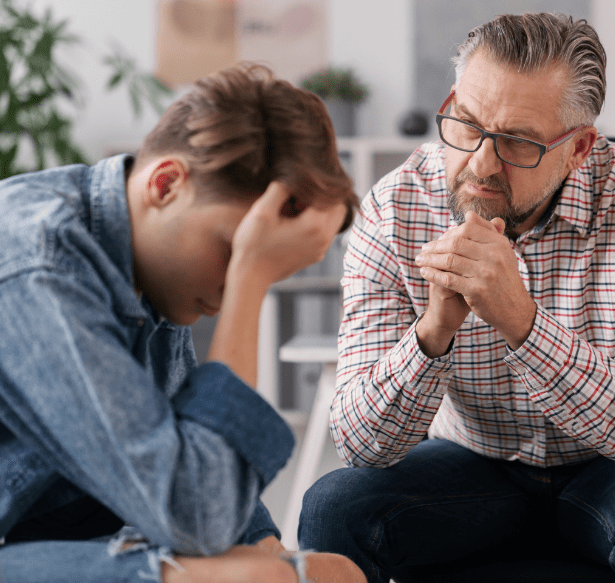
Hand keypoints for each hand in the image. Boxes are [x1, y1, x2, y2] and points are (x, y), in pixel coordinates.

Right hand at [229, 181, 346, 292]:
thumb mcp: (262, 210)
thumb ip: (280, 188)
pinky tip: (295, 223)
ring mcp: (321, 250)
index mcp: (313, 225)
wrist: (250, 276)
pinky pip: (326, 234)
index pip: (331, 195)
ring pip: (335, 222)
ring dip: (322, 211)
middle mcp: (323, 239)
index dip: (317, 185)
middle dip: (325, 198)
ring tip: (297, 209)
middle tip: (300, 197)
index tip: (300, 185)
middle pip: (339, 208)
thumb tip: (293, 177)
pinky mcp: (315, 256)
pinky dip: (318, 224)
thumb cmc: (253, 244)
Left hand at [415, 211, 536, 349]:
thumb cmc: (503, 279)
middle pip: (455, 243)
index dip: (448, 233)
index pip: (467, 229)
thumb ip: (486, 232)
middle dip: (435, 246)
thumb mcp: (501, 253)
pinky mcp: (477, 290)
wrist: (514, 310)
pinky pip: (448, 279)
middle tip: (423, 250)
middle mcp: (494, 256)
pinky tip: (424, 272)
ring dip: (430, 259)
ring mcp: (486, 273)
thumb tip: (468, 214)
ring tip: (419, 260)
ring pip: (449, 260)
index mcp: (499, 243)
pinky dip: (433, 274)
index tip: (436, 240)